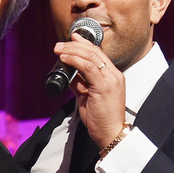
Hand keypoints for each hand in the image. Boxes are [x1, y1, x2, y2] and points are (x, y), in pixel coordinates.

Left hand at [55, 33, 126, 147]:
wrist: (111, 133)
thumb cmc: (101, 119)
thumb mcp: (88, 97)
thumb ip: (81, 84)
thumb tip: (70, 75)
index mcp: (113, 77)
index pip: (99, 54)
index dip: (84, 44)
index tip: (73, 39)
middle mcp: (114, 75)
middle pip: (94, 52)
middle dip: (75, 45)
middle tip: (60, 45)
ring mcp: (111, 80)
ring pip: (91, 56)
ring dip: (72, 51)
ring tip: (59, 50)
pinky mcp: (104, 86)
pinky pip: (88, 68)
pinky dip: (75, 61)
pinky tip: (65, 59)